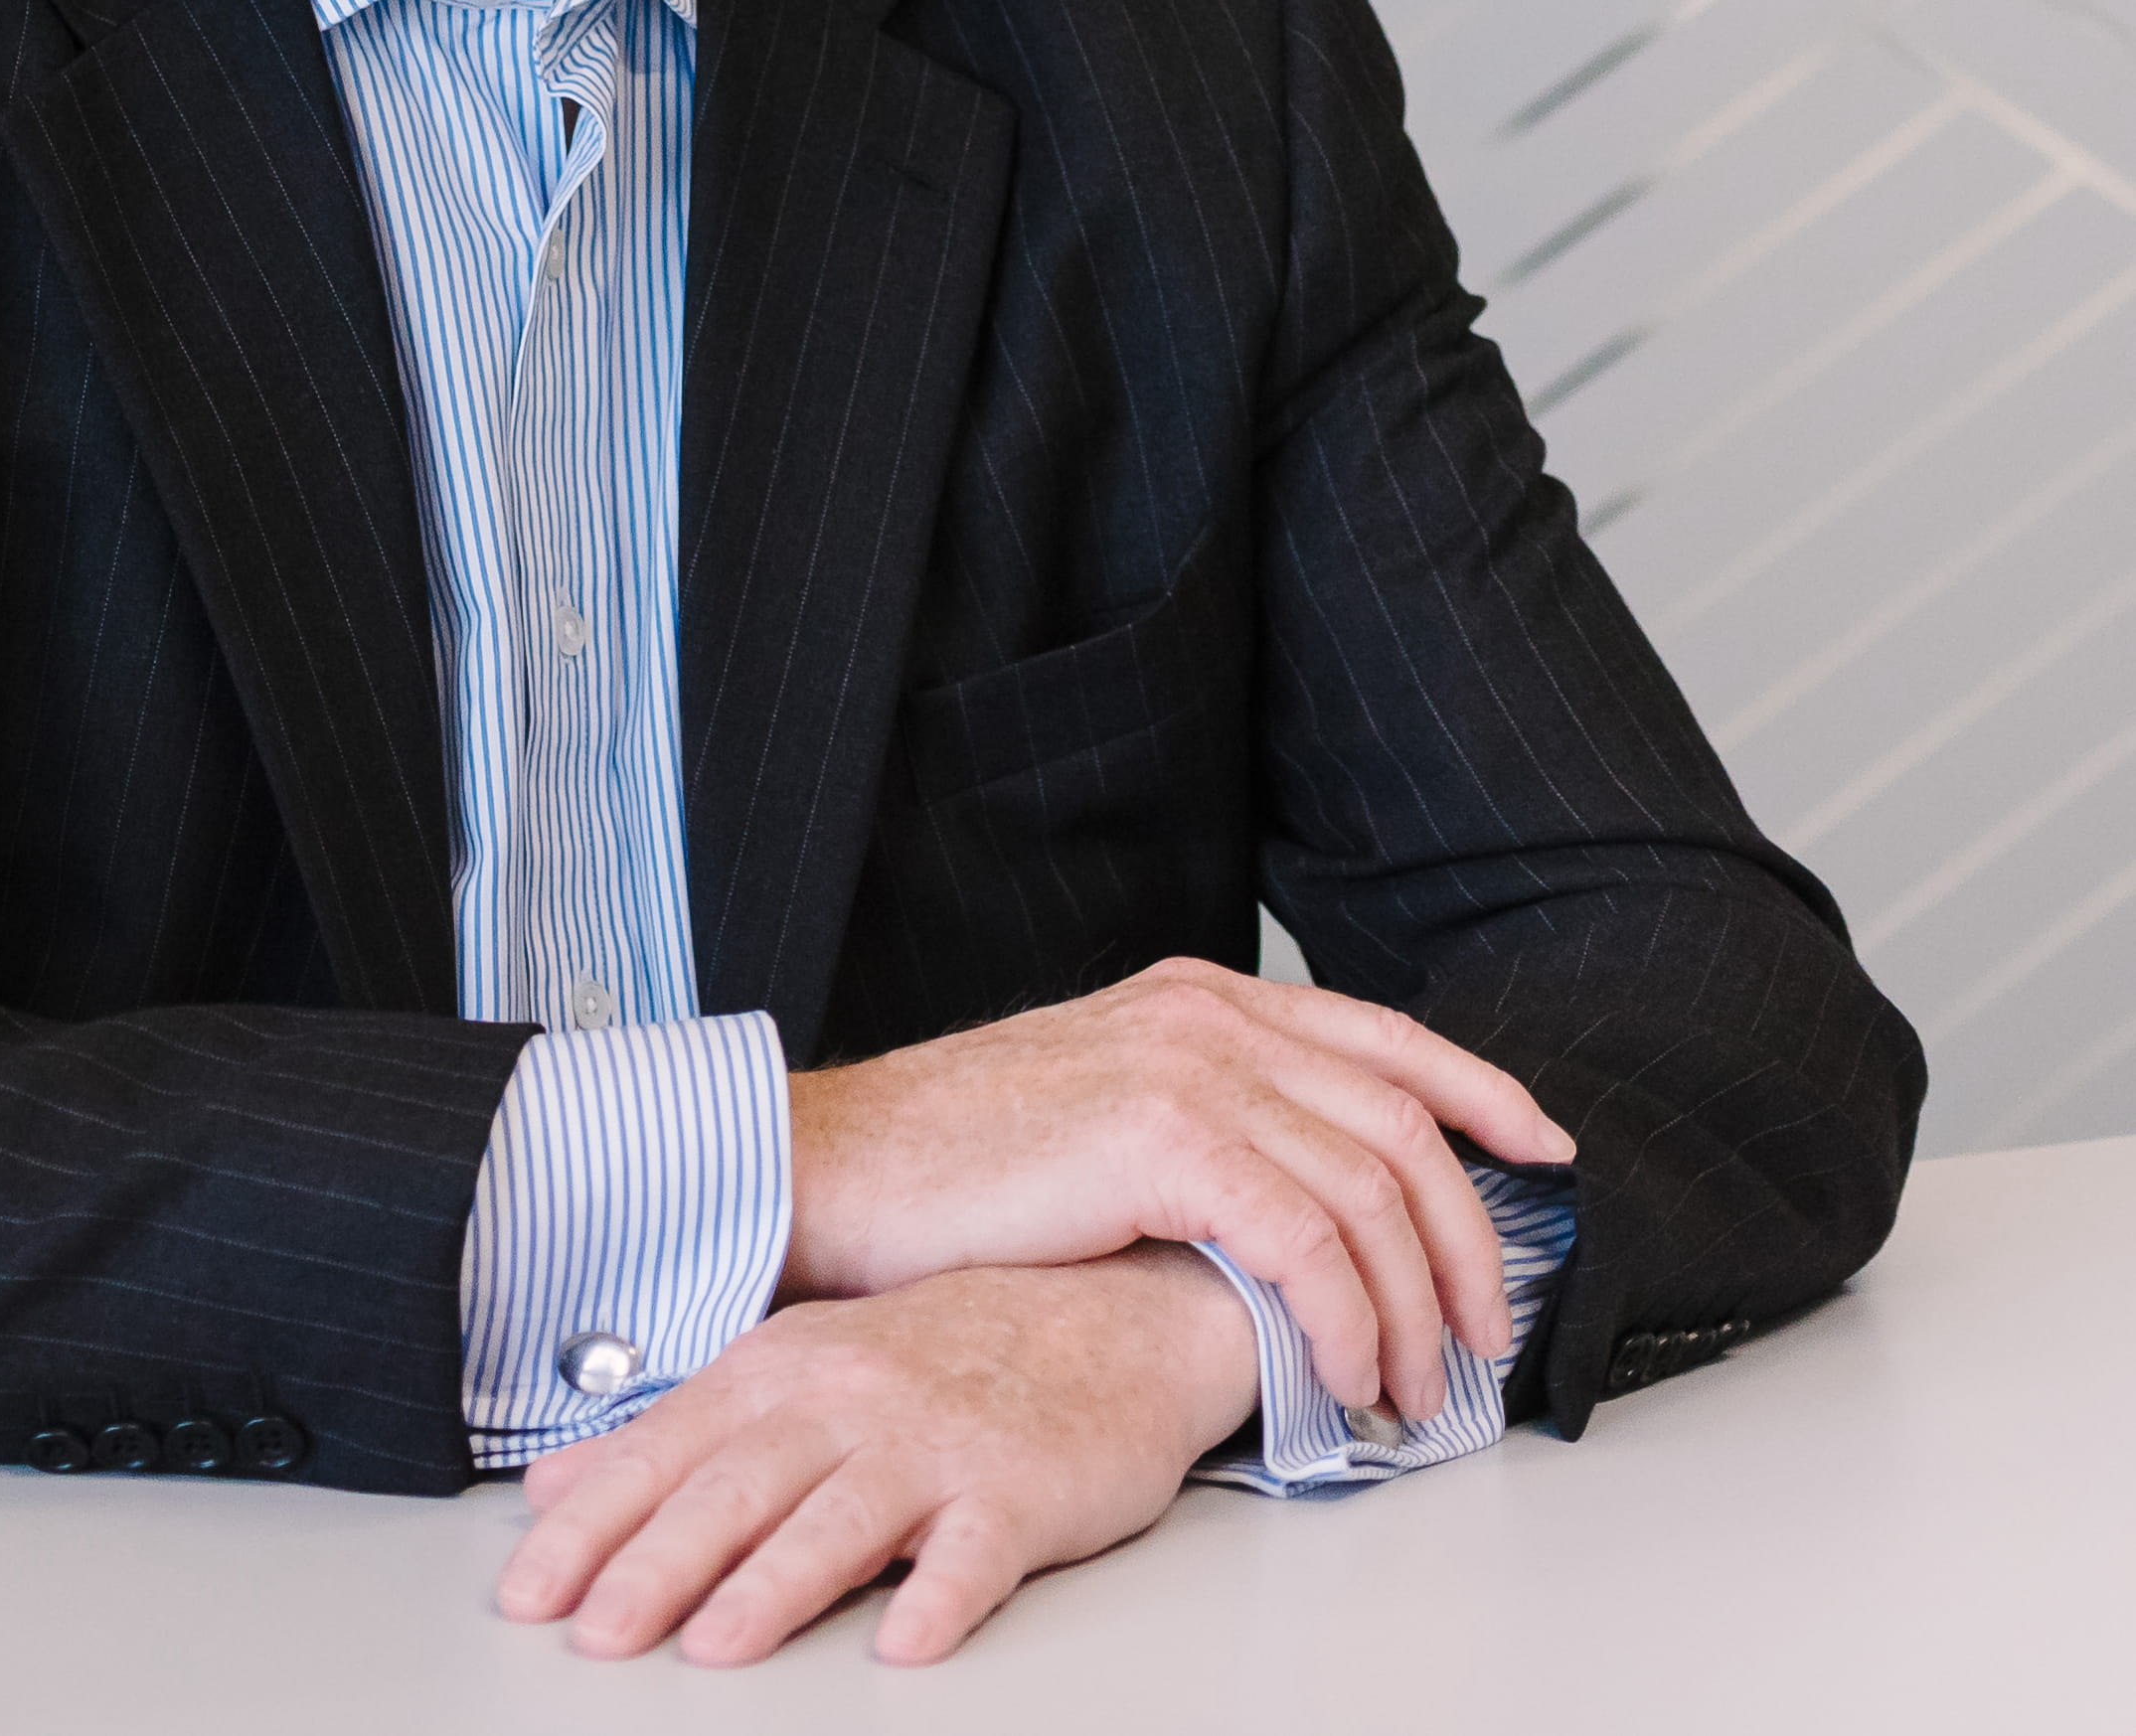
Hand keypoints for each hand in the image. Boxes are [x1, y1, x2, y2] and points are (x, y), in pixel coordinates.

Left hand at [498, 1246, 1258, 1665]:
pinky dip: (940, 1595)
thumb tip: (555, 1487)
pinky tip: (907, 1639)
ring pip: (840, 1516)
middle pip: (735, 1485)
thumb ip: (678, 1434)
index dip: (592, 1521)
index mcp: (780, 1372)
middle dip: (656, 1562)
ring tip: (715, 1646)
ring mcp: (934, 1442)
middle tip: (594, 1634)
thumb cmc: (940, 1357)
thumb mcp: (795, 1374)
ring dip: (773, 1583)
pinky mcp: (1019, 1490)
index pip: (664, 1451)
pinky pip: (976, 1550)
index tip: (527, 1588)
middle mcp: (847, 1397)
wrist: (1106, 1315)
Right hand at [783, 957, 1571, 1421]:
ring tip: (1414, 1390)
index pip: (1383, 1036)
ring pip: (1373, 1188)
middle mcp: (1206, 1013)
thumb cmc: (953, 1165)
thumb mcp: (1100, 1109)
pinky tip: (1345, 1375)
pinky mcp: (1162, 1136)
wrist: (841, 1164)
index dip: (1483, 1093)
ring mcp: (1187, 1065)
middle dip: (1468, 1241)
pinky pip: (1309, 1239)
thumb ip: (1202, 1122)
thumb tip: (1302, 1208)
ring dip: (1416, 1307)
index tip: (1547, 1153)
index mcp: (1197, 997)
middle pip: (1404, 1120)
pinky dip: (1348, 1318)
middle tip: (1484, 1338)